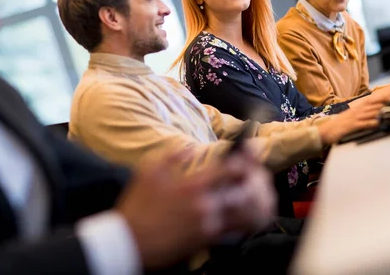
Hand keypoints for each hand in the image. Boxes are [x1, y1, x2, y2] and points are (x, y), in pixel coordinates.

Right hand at [116, 150, 269, 268]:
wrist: (129, 241)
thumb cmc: (138, 205)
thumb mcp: (149, 170)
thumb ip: (173, 155)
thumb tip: (192, 148)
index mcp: (192, 186)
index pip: (230, 170)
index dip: (246, 159)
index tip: (252, 153)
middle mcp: (205, 206)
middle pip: (243, 192)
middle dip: (254, 181)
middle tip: (259, 174)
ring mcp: (208, 226)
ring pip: (244, 214)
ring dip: (253, 203)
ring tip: (258, 194)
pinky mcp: (206, 241)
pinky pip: (234, 230)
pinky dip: (242, 221)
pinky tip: (243, 213)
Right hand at [318, 95, 382, 144]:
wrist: (324, 132)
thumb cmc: (339, 126)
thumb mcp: (352, 117)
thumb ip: (364, 115)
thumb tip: (377, 115)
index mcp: (358, 108)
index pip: (375, 99)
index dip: (387, 96)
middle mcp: (357, 111)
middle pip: (376, 104)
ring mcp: (354, 118)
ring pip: (372, 112)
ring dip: (384, 111)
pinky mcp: (351, 126)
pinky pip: (363, 124)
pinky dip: (372, 123)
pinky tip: (380, 123)